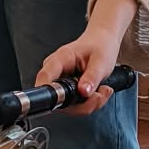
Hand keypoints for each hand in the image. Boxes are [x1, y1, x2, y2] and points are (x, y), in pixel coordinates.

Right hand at [34, 0, 135, 114]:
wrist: (103, 42)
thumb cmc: (100, 46)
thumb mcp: (101, 61)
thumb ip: (92, 77)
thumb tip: (83, 91)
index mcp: (60, 59)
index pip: (45, 77)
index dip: (50, 93)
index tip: (65, 100)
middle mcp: (56, 72)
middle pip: (58, 100)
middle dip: (83, 104)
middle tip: (99, 94)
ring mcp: (60, 82)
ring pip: (68, 106)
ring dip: (89, 104)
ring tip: (101, 91)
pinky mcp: (66, 90)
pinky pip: (74, 105)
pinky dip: (89, 103)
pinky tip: (98, 92)